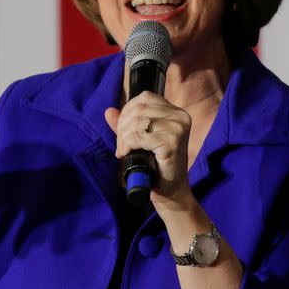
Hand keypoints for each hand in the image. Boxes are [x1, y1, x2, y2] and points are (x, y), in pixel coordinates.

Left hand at [104, 91, 192, 208]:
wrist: (170, 190)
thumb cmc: (155, 164)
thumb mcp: (140, 140)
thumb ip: (126, 124)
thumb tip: (108, 111)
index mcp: (176, 112)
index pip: (145, 98)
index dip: (127, 111)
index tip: (123, 130)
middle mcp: (180, 117)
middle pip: (139, 109)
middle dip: (123, 126)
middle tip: (121, 144)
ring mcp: (178, 129)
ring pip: (138, 122)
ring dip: (123, 137)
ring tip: (123, 149)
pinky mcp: (172, 143)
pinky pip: (139, 137)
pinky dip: (127, 145)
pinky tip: (126, 154)